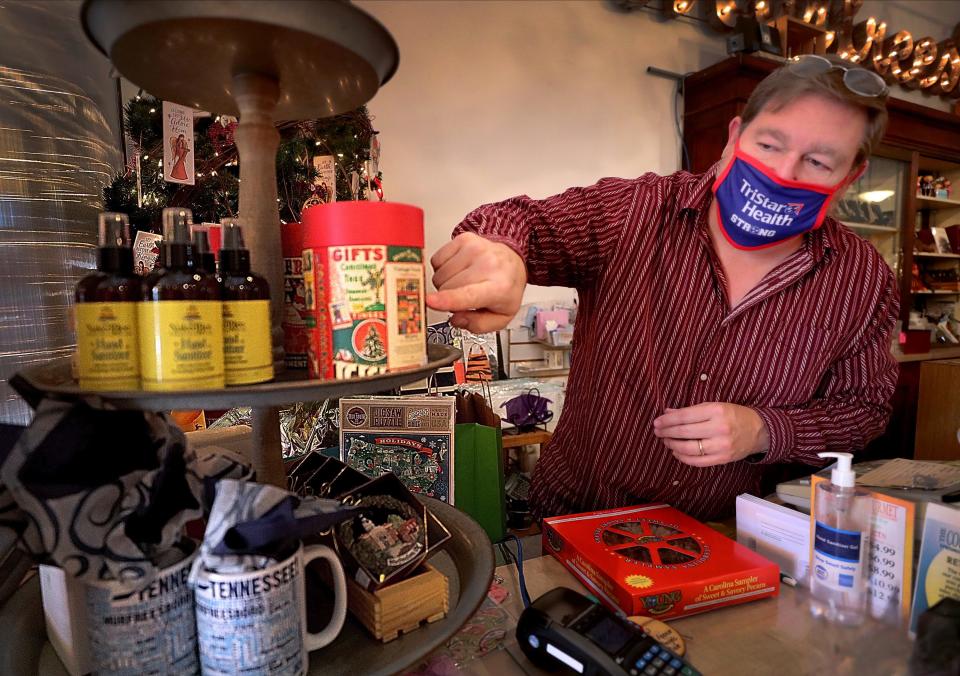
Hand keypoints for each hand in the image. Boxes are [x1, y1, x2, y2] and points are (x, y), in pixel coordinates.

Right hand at [426, 232, 526, 332]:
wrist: (513, 261)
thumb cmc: (505, 289)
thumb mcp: (501, 317)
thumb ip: (478, 325)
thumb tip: (457, 318)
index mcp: (499, 288)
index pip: (468, 295)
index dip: (446, 300)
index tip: (430, 301)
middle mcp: (488, 264)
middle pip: (447, 287)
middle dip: (448, 298)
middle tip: (465, 297)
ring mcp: (475, 249)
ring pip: (439, 275)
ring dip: (445, 284)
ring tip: (463, 282)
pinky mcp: (464, 239)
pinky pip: (436, 260)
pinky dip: (442, 269)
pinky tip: (458, 270)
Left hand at [652, 403, 769, 466]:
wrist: (758, 431)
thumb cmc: (732, 415)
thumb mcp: (713, 406)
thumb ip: (690, 410)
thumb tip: (667, 413)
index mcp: (716, 411)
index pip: (684, 416)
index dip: (667, 420)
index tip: (657, 422)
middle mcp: (719, 428)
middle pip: (684, 432)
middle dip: (667, 432)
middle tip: (657, 431)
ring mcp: (721, 446)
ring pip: (689, 449)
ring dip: (673, 445)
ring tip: (666, 441)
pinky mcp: (722, 459)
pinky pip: (697, 461)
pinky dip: (683, 457)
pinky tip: (677, 452)